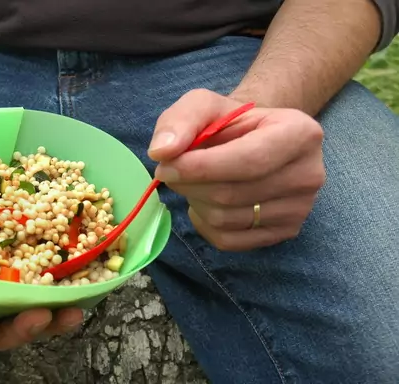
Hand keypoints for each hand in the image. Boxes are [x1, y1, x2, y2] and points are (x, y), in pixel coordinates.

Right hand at [0, 251, 83, 352]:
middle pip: (1, 332)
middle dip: (19, 330)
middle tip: (35, 316)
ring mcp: (17, 288)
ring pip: (36, 317)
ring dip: (54, 319)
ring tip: (70, 310)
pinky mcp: (44, 269)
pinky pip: (61, 290)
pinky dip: (75, 291)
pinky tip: (90, 284)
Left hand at [147, 89, 325, 250]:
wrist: (253, 140)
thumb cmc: (228, 122)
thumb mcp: (202, 106)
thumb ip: (180, 121)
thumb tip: (162, 151)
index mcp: (300, 133)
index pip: (248, 161)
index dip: (200, 167)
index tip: (165, 166)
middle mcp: (310, 174)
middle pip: (232, 194)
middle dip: (190, 184)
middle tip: (172, 171)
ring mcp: (300, 209)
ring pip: (226, 219)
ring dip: (195, 201)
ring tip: (195, 181)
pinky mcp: (285, 233)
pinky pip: (228, 240)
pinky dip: (204, 223)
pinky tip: (206, 201)